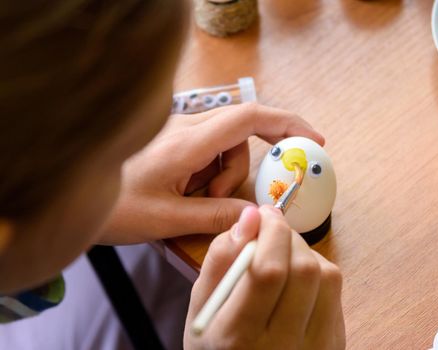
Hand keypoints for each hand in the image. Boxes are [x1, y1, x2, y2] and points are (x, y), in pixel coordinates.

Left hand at [99, 103, 323, 243]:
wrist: (73, 196)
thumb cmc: (113, 207)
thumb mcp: (168, 220)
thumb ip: (215, 217)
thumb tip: (255, 217)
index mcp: (187, 142)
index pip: (248, 118)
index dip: (286, 123)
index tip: (314, 140)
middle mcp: (187, 129)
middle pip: (241, 132)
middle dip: (249, 164)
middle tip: (242, 195)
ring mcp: (181, 134)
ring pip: (227, 147)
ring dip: (225, 178)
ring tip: (196, 204)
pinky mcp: (177, 144)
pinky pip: (211, 154)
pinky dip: (212, 177)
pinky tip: (188, 196)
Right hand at [184, 206, 344, 349]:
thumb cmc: (218, 341)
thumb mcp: (202, 305)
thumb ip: (220, 258)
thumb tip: (251, 216)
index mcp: (238, 337)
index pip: (268, 271)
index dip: (271, 232)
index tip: (265, 213)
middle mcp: (282, 346)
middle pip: (304, 271)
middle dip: (289, 237)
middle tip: (272, 230)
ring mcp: (315, 348)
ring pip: (326, 276)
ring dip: (305, 252)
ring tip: (283, 256)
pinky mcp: (334, 344)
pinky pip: (335, 292)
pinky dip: (317, 272)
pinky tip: (296, 280)